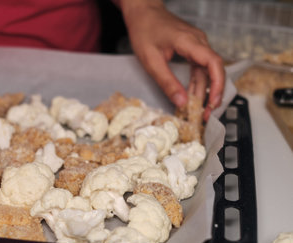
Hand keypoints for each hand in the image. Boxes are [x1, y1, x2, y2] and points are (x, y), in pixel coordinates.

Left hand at [120, 0, 223, 119]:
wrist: (142, 12)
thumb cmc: (144, 30)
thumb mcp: (151, 61)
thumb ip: (167, 82)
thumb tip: (181, 102)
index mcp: (190, 41)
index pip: (214, 63)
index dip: (217, 85)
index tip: (213, 102)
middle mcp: (199, 41)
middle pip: (215, 70)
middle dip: (213, 94)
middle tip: (206, 114)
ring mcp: (197, 44)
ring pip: (207, 71)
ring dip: (204, 91)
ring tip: (199, 111)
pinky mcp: (192, 48)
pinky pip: (199, 68)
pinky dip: (197, 83)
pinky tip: (193, 96)